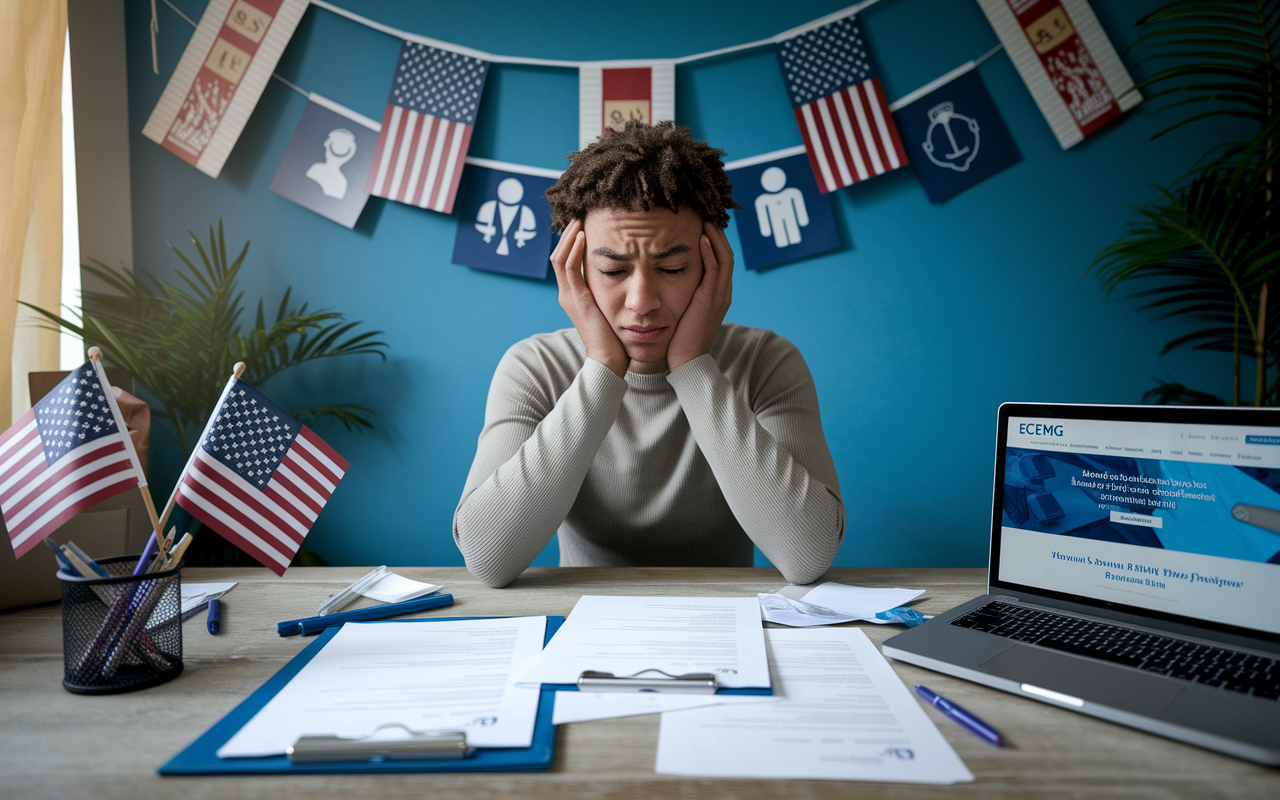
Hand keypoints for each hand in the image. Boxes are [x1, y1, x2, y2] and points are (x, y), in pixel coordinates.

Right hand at [551, 218, 628, 376]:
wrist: (610, 360)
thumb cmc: (617, 337)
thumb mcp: (612, 307)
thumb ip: (613, 290)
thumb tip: (628, 274)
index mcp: (575, 295)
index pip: (567, 260)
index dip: (573, 240)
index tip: (586, 223)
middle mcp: (568, 293)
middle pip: (560, 254)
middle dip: (569, 233)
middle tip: (580, 214)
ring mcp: (569, 296)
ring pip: (561, 257)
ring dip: (570, 236)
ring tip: (580, 219)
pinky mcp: (576, 299)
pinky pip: (569, 268)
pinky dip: (574, 249)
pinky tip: (583, 235)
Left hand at [666, 221, 733, 371]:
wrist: (686, 360)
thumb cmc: (680, 338)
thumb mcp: (684, 311)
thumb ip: (683, 295)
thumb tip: (667, 281)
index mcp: (718, 294)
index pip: (721, 259)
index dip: (714, 241)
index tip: (702, 224)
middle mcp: (723, 292)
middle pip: (726, 253)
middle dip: (717, 233)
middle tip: (706, 214)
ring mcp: (719, 295)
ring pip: (724, 257)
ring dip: (715, 236)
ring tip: (705, 219)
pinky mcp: (710, 299)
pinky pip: (714, 269)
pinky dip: (710, 251)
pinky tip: (700, 237)